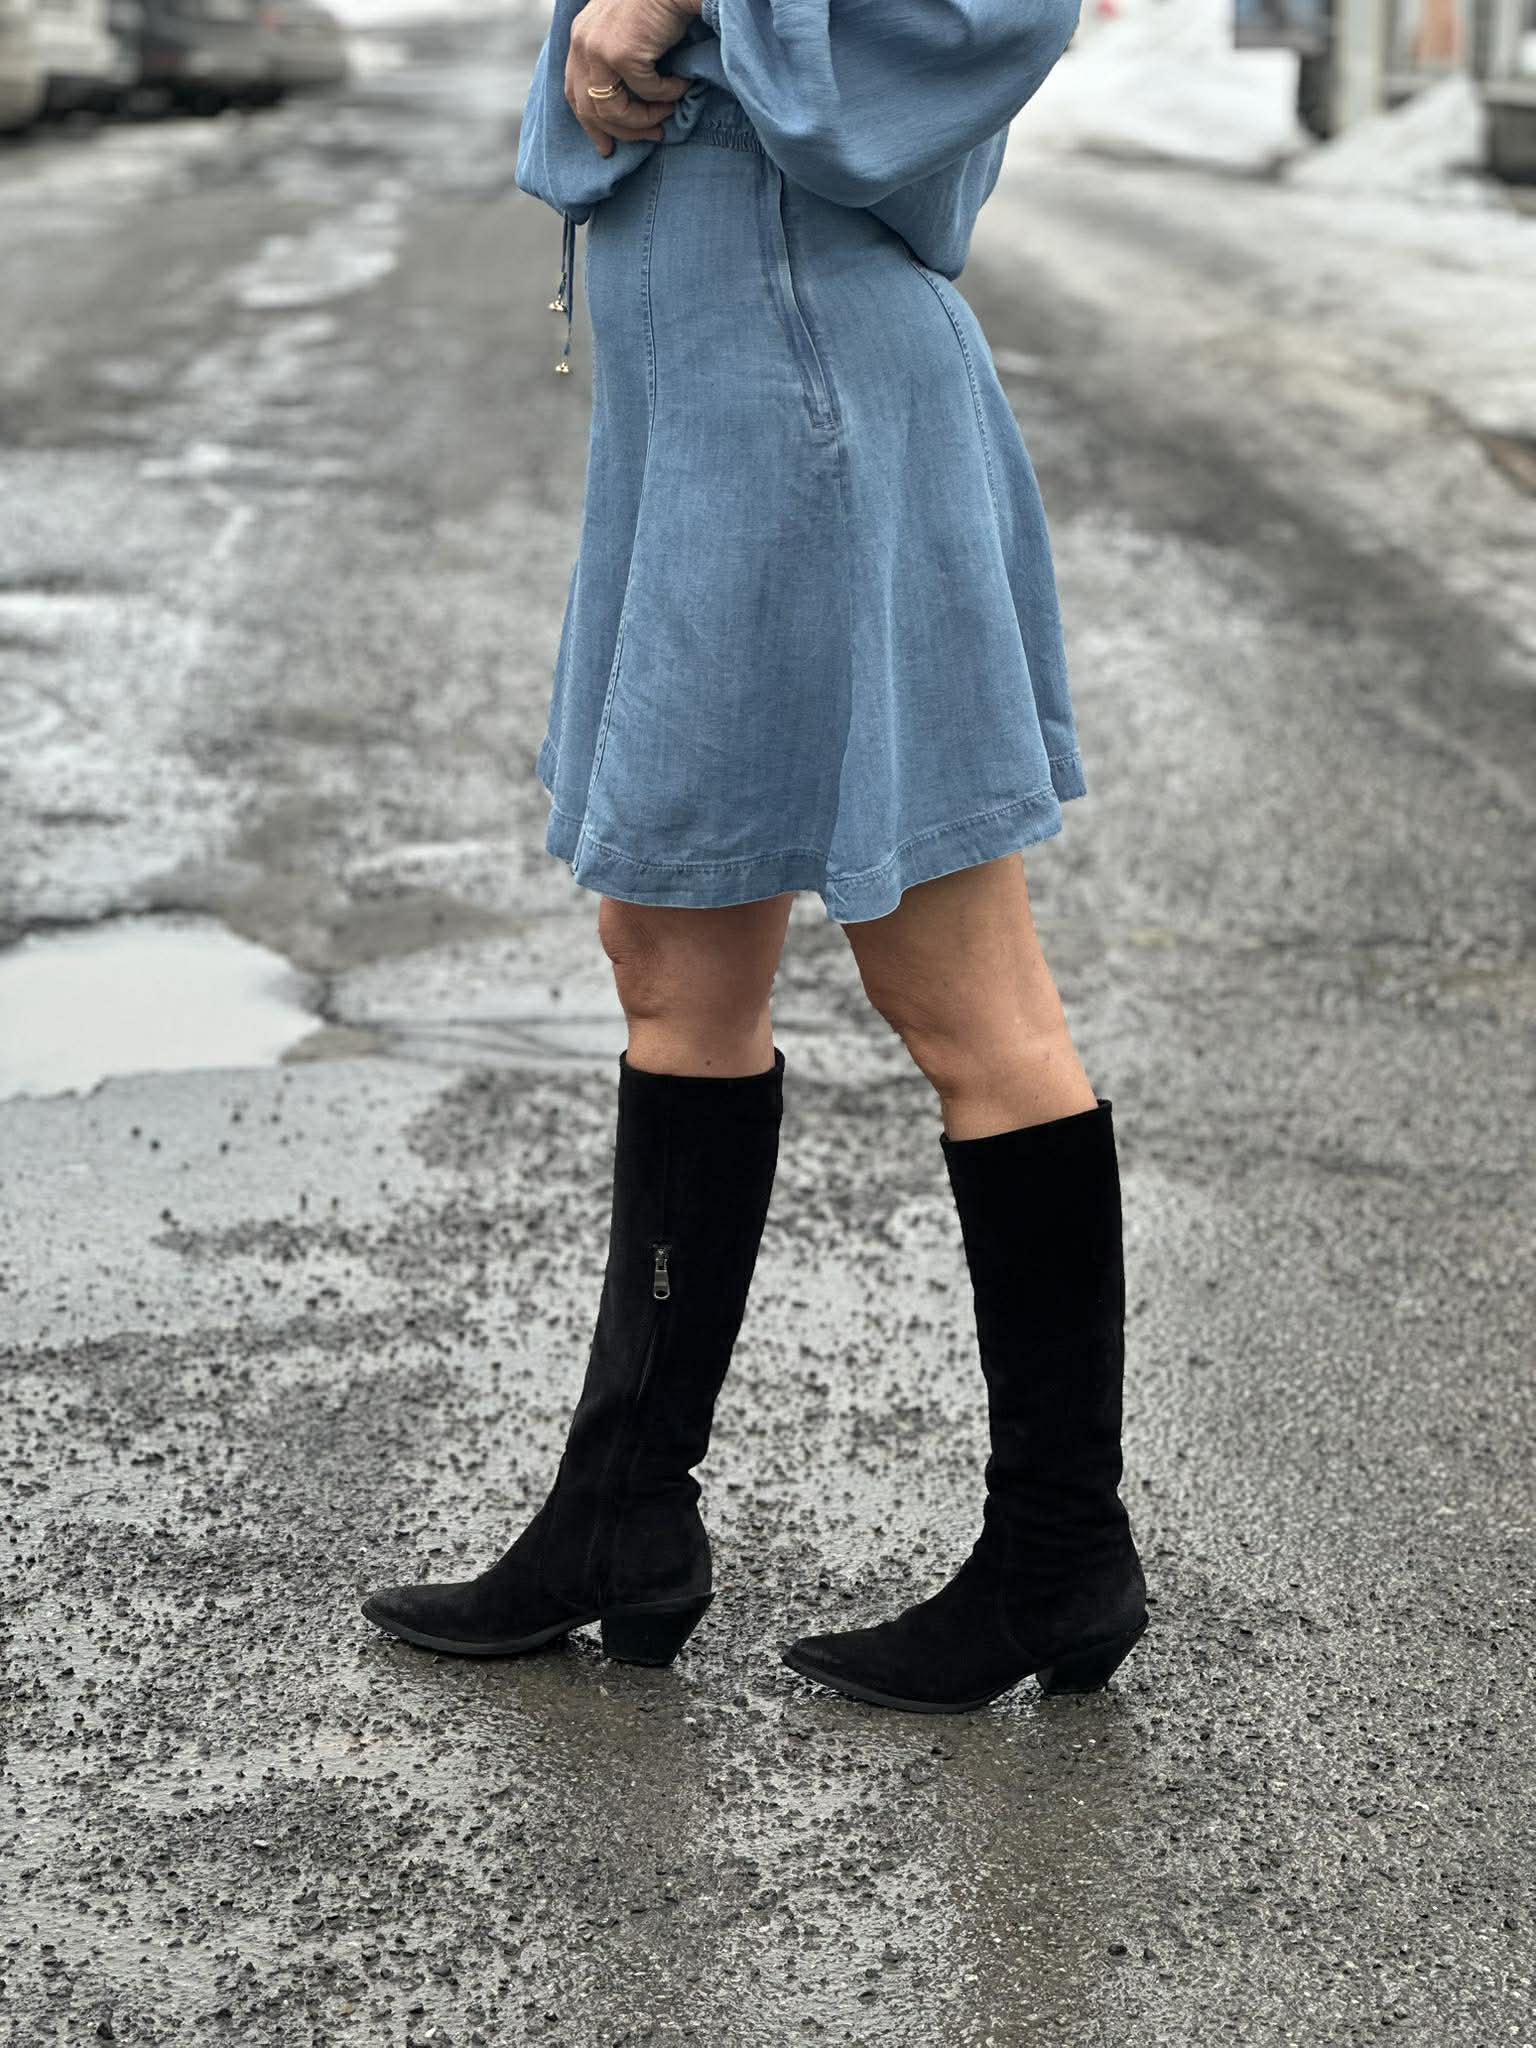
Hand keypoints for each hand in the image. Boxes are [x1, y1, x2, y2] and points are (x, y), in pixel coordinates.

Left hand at [567, 0, 701, 157]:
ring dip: (646, 119)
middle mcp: (583, 44)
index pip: (575, 93)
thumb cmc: (657, 3)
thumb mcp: (625, 31)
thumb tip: (626, 102)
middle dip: (622, 133)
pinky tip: (683, 84)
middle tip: (652, 136)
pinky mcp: (622, 54)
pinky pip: (647, 93)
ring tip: (669, 111)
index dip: (591, 125)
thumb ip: (615, 57)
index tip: (606, 148)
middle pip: (590, 110)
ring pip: (615, 111)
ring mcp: (599, 49)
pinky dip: (668, 95)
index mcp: (581, 39)